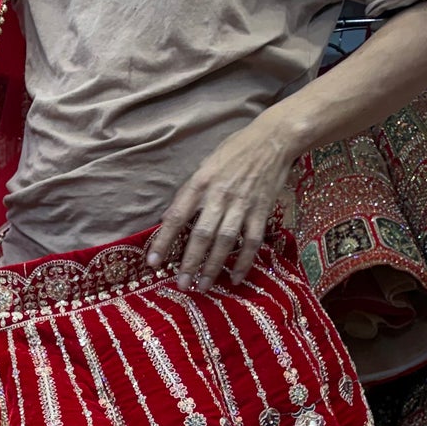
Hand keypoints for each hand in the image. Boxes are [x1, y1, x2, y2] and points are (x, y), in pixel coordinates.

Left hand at [147, 113, 299, 290]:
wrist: (274, 139)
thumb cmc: (234, 151)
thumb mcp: (205, 164)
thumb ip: (189, 192)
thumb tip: (170, 218)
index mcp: (201, 182)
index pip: (177, 216)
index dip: (164, 240)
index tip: (153, 262)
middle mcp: (220, 195)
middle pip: (201, 234)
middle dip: (190, 262)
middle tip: (181, 284)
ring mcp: (242, 204)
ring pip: (225, 241)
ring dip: (213, 266)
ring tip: (202, 286)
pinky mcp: (261, 210)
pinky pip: (252, 241)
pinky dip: (244, 261)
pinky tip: (235, 278)